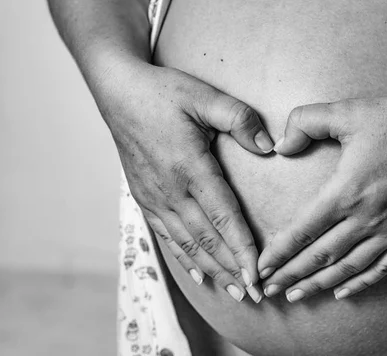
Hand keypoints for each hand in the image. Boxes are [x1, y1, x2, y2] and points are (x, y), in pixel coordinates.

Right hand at [102, 60, 272, 302]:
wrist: (118, 91)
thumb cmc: (163, 92)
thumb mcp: (205, 96)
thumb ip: (239, 119)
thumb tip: (267, 146)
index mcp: (190, 167)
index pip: (223, 218)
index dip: (242, 249)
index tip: (258, 275)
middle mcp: (171, 190)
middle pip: (207, 240)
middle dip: (233, 270)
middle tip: (256, 295)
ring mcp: (155, 197)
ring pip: (188, 244)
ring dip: (213, 271)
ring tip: (234, 292)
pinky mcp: (145, 198)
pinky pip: (167, 237)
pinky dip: (185, 259)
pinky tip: (199, 275)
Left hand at [257, 91, 386, 300]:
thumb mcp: (347, 111)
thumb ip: (305, 122)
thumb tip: (280, 146)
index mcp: (345, 192)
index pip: (302, 231)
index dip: (279, 253)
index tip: (261, 267)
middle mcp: (366, 219)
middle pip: (320, 256)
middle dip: (291, 275)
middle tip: (269, 290)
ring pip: (348, 268)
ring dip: (319, 285)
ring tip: (297, 296)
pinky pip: (383, 268)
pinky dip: (361, 283)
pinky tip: (344, 292)